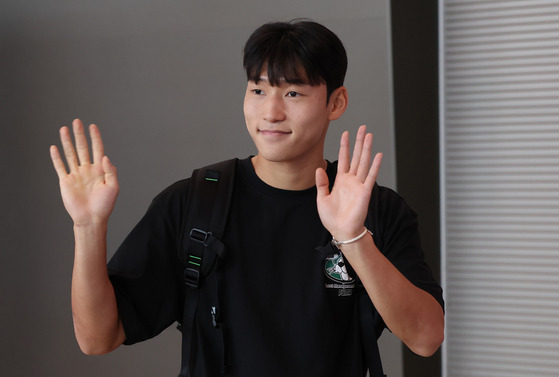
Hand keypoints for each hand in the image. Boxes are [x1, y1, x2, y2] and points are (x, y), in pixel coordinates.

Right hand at [50, 119, 118, 226]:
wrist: (91, 219)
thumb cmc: (105, 205)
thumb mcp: (113, 187)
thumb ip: (111, 171)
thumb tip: (106, 157)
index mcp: (100, 170)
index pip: (98, 149)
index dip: (95, 138)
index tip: (93, 126)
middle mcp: (87, 169)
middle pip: (82, 148)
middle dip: (80, 135)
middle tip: (77, 121)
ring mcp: (76, 174)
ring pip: (70, 154)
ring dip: (67, 142)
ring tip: (64, 129)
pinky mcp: (66, 181)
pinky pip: (60, 166)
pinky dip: (56, 157)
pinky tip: (54, 147)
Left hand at [315, 125, 381, 240]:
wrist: (341, 231)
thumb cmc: (332, 218)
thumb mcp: (321, 198)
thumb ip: (321, 183)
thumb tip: (319, 168)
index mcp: (340, 181)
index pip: (343, 158)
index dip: (345, 146)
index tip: (346, 133)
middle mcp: (351, 180)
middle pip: (356, 156)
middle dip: (359, 142)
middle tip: (362, 128)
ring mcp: (359, 185)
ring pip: (364, 162)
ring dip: (367, 149)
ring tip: (370, 135)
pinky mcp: (365, 192)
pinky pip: (370, 176)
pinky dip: (374, 166)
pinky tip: (378, 155)